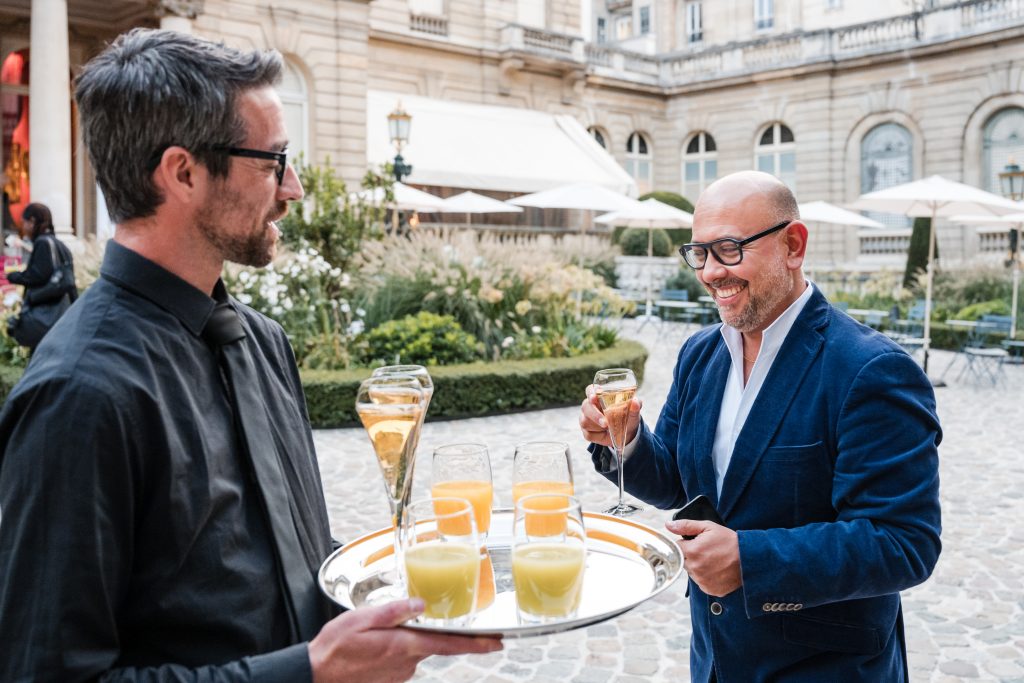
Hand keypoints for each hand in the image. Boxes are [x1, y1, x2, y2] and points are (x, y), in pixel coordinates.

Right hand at [309, 599, 502, 682]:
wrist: (315, 676)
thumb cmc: (335, 648)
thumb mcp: (362, 619)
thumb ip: (394, 611)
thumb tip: (421, 604)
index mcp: (404, 646)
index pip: (450, 645)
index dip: (477, 644)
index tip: (498, 642)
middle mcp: (407, 664)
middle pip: (428, 643)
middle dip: (420, 631)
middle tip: (392, 626)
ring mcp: (398, 674)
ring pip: (412, 650)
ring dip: (401, 640)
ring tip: (372, 636)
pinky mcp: (389, 679)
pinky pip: (399, 659)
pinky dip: (391, 649)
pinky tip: (371, 646)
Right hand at [579, 384, 641, 447]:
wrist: (626, 434)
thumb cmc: (627, 417)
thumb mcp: (633, 412)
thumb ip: (635, 406)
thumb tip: (635, 402)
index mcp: (599, 396)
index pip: (590, 390)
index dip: (591, 393)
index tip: (594, 397)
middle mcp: (590, 405)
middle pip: (586, 406)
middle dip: (595, 415)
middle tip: (605, 423)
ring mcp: (586, 418)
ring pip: (585, 422)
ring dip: (598, 427)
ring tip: (609, 428)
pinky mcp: (586, 431)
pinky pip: (588, 434)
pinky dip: (599, 436)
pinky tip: (605, 434)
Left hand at [666, 519, 741, 597]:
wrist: (749, 559)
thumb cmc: (729, 541)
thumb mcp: (709, 527)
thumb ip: (686, 525)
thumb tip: (668, 525)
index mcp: (692, 551)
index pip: (677, 547)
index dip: (686, 543)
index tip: (695, 542)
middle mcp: (695, 569)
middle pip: (683, 561)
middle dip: (691, 555)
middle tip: (707, 551)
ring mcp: (702, 581)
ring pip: (692, 572)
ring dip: (698, 566)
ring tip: (713, 560)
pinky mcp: (709, 589)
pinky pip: (701, 582)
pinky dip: (706, 576)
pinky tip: (716, 570)